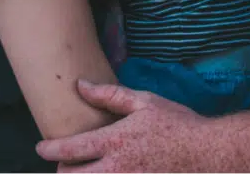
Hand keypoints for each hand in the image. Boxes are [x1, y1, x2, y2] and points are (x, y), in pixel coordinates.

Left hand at [36, 80, 207, 171]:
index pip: (69, 150)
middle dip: (63, 172)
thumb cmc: (177, 124)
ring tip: (84, 172)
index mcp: (114, 141)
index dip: (49, 149)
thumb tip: (80, 85)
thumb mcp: (144, 102)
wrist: (207, 153)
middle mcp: (116, 169)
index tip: (42, 148)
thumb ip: (110, 95)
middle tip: (65, 165)